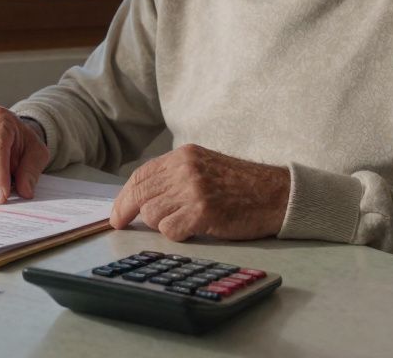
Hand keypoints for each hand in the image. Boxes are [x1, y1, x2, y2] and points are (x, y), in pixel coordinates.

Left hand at [109, 144, 289, 240]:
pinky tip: (193, 230)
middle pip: (140, 195)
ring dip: (162, 224)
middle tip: (120, 224)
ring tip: (182, 222)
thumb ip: (175, 175)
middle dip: (126, 212)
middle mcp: (185, 170)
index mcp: (183, 156)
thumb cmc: (241, 185)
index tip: (117, 213)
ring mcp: (193, 191)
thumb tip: (142, 196)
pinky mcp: (202, 212)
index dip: (124, 196)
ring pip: (153, 214)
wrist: (275, 194)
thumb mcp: (204, 166)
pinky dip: (177, 235)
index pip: (141, 176)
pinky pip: (170, 231)